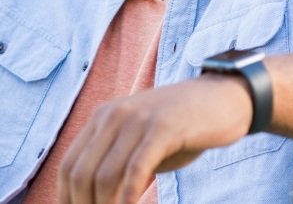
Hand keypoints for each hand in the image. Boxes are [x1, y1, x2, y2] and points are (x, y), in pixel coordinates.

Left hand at [57, 74, 251, 203]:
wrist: (223, 98)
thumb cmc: (183, 127)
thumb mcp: (142, 140)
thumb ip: (117, 162)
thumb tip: (96, 198)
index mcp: (104, 116)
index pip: (69, 165)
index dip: (68, 198)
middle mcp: (115, 114)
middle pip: (81, 173)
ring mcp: (139, 118)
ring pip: (104, 175)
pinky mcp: (163, 127)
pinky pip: (136, 169)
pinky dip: (128, 198)